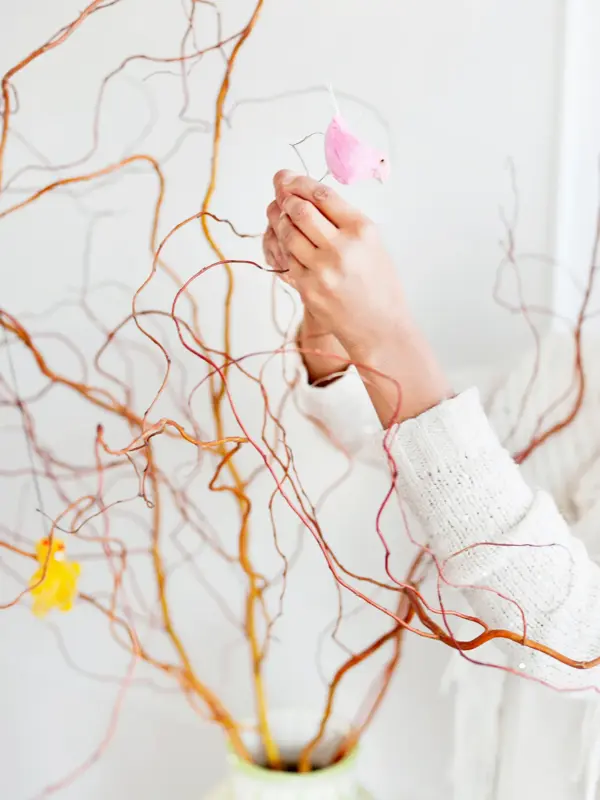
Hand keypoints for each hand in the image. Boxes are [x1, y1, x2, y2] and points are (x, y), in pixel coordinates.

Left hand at [269, 170, 450, 424]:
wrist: (380, 328)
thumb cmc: (379, 285)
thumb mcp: (373, 245)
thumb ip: (344, 221)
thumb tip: (308, 195)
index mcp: (362, 230)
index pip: (323, 195)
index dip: (300, 183)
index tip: (289, 178)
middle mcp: (341, 247)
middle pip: (300, 210)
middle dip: (284, 197)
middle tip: (278, 191)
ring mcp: (322, 269)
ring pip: (288, 233)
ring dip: (277, 219)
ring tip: (274, 211)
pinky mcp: (308, 288)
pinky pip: (286, 259)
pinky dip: (280, 245)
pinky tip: (280, 238)